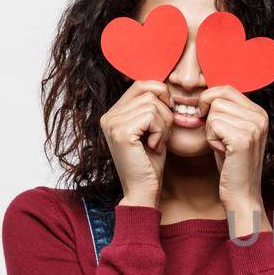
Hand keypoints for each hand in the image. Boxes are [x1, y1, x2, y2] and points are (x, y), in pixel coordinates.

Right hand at [101, 81, 171, 206]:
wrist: (143, 190)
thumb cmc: (150, 162)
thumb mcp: (151, 128)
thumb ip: (151, 107)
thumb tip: (164, 85)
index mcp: (113, 113)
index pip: (142, 84)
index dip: (161, 96)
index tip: (165, 120)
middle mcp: (108, 115)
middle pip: (149, 91)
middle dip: (164, 111)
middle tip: (161, 134)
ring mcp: (112, 123)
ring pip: (152, 104)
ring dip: (163, 125)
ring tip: (155, 143)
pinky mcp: (120, 132)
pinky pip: (151, 116)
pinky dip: (160, 131)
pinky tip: (153, 147)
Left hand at [200, 85, 269, 236]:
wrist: (242, 195)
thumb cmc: (232, 166)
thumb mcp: (231, 132)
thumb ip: (226, 111)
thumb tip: (205, 93)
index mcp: (260, 113)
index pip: (227, 89)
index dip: (209, 101)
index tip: (206, 118)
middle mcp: (260, 116)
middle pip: (218, 98)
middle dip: (210, 118)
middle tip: (219, 139)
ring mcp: (254, 126)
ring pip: (214, 111)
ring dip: (210, 130)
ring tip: (223, 147)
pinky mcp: (243, 138)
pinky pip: (213, 124)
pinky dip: (211, 139)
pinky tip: (222, 152)